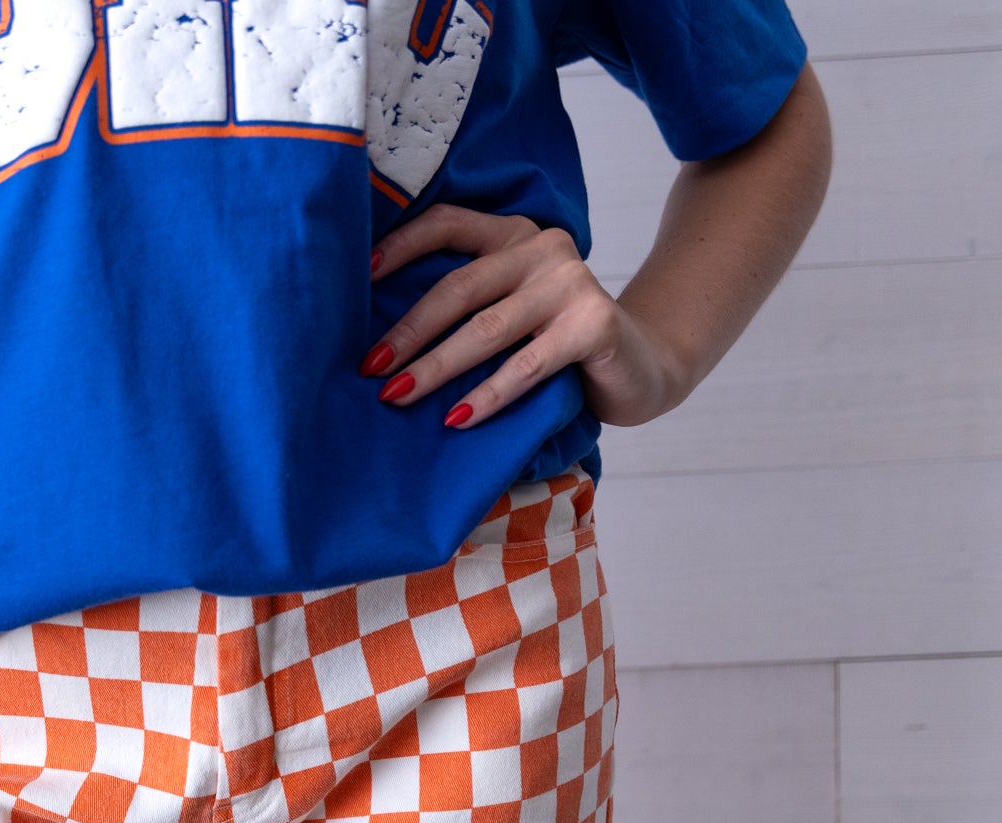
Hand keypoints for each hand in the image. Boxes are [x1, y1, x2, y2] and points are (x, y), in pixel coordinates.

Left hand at [362, 203, 688, 429]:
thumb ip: (471, 304)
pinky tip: (456, 418)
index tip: (358, 279)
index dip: (400, 247)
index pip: (447, 224)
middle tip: (370, 368)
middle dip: (407, 332)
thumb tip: (384, 339)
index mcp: (514, 235)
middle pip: (458, 287)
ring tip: (397, 398)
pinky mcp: (593, 325)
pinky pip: (526, 365)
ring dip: (435, 368)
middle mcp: (542, 248)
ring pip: (486, 329)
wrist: (643, 365)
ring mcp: (570, 283)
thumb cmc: (559, 343)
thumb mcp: (513, 310)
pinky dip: (487, 395)